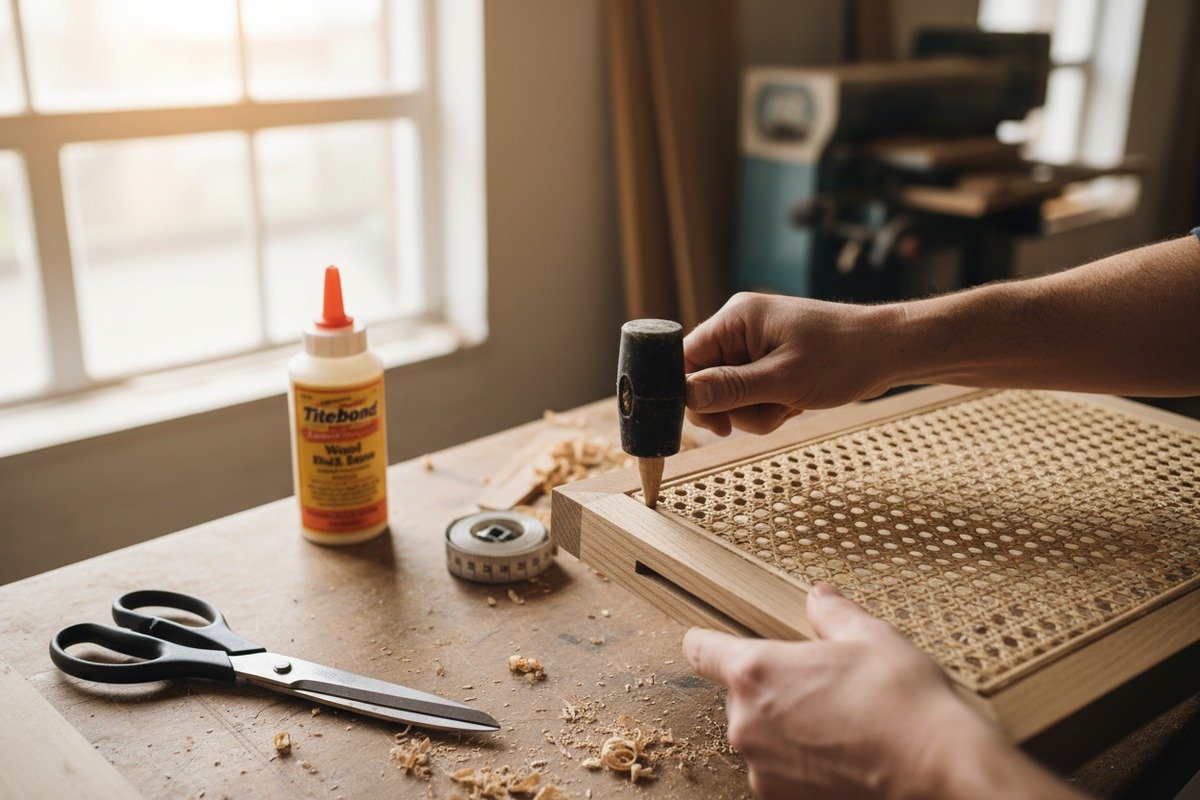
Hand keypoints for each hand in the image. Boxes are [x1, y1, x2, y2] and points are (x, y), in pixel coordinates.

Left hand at [683, 583, 1084, 799]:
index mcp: (756, 671)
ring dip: (785, 728)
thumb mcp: (870, 637)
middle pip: (738, 695)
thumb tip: (819, 596)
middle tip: (820, 686)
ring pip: (760, 735)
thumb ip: (832, 614)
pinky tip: (842, 753)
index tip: (715, 642)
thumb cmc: (904, 702)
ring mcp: (762, 768)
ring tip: (839, 723)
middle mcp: (745, 723)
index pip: (700, 650)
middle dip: (771, 688)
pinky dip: (800, 763)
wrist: (939, 773)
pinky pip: (779, 771)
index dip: (708, 642)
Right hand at [684, 292, 901, 435]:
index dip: (688, 392)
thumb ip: (732, 388)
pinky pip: (751, 396)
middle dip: (732, 407)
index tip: (709, 422)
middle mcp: (741, 329)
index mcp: (736, 319)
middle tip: (763, 414)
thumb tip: (686, 395)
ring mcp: (756, 347)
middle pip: (707, 381)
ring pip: (730, 395)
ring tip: (787, 408)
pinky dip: (768, 409)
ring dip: (754, 413)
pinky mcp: (771, 364)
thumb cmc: (843, 356)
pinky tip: (793, 406)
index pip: (686, 357)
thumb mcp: (784, 379)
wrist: (889, 352)